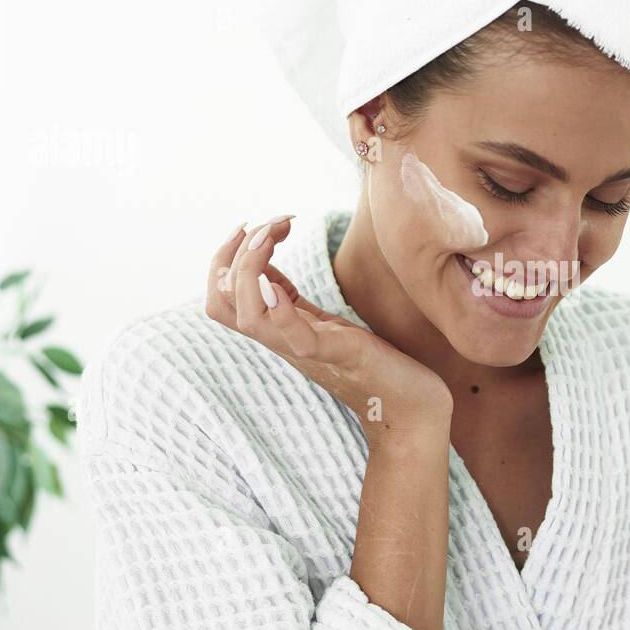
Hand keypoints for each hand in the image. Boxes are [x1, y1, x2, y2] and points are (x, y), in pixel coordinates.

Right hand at [205, 217, 452, 440]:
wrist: (408, 403)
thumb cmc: (367, 359)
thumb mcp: (318, 319)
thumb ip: (289, 297)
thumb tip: (263, 264)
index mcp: (275, 328)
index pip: (221, 296)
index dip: (222, 258)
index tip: (249, 226)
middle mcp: (281, 341)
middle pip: (222, 303)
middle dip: (234, 254)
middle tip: (266, 226)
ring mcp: (305, 350)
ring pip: (248, 318)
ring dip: (251, 269)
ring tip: (271, 237)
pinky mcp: (336, 354)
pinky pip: (295, 337)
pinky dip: (279, 310)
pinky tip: (276, 283)